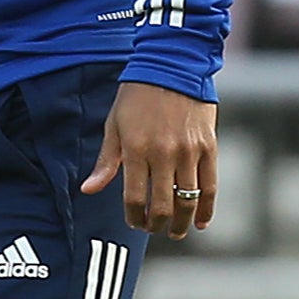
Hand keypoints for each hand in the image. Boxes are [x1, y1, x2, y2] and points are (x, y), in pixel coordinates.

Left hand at [79, 81, 217, 239]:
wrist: (171, 67)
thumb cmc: (136, 97)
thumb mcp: (114, 125)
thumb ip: (106, 162)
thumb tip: (88, 190)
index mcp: (136, 149)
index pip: (134, 198)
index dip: (134, 217)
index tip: (134, 223)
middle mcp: (163, 153)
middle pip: (161, 205)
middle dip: (156, 225)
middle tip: (154, 230)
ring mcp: (189, 152)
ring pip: (187, 200)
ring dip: (181, 222)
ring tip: (175, 231)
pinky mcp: (209, 147)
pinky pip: (210, 186)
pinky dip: (206, 208)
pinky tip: (201, 222)